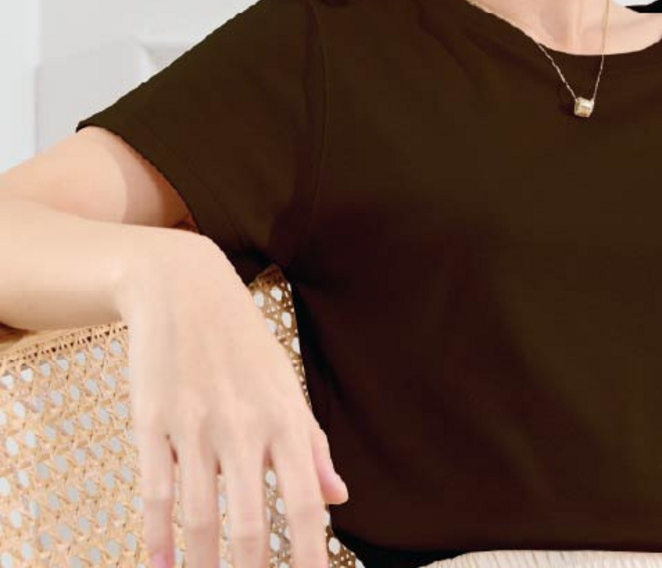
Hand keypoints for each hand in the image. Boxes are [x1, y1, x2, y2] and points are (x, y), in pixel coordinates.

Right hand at [119, 236, 347, 567]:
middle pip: (249, 523)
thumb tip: (339, 498)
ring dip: (201, 566)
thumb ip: (312, 446)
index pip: (304, 503)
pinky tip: (163, 565)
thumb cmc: (244, 346)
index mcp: (285, 418)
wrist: (186, 291)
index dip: (309, 556)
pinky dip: (158, 538)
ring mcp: (196, 425)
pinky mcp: (153, 423)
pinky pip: (155, 494)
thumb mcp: (287, 386)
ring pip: (200, 518)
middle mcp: (244, 425)